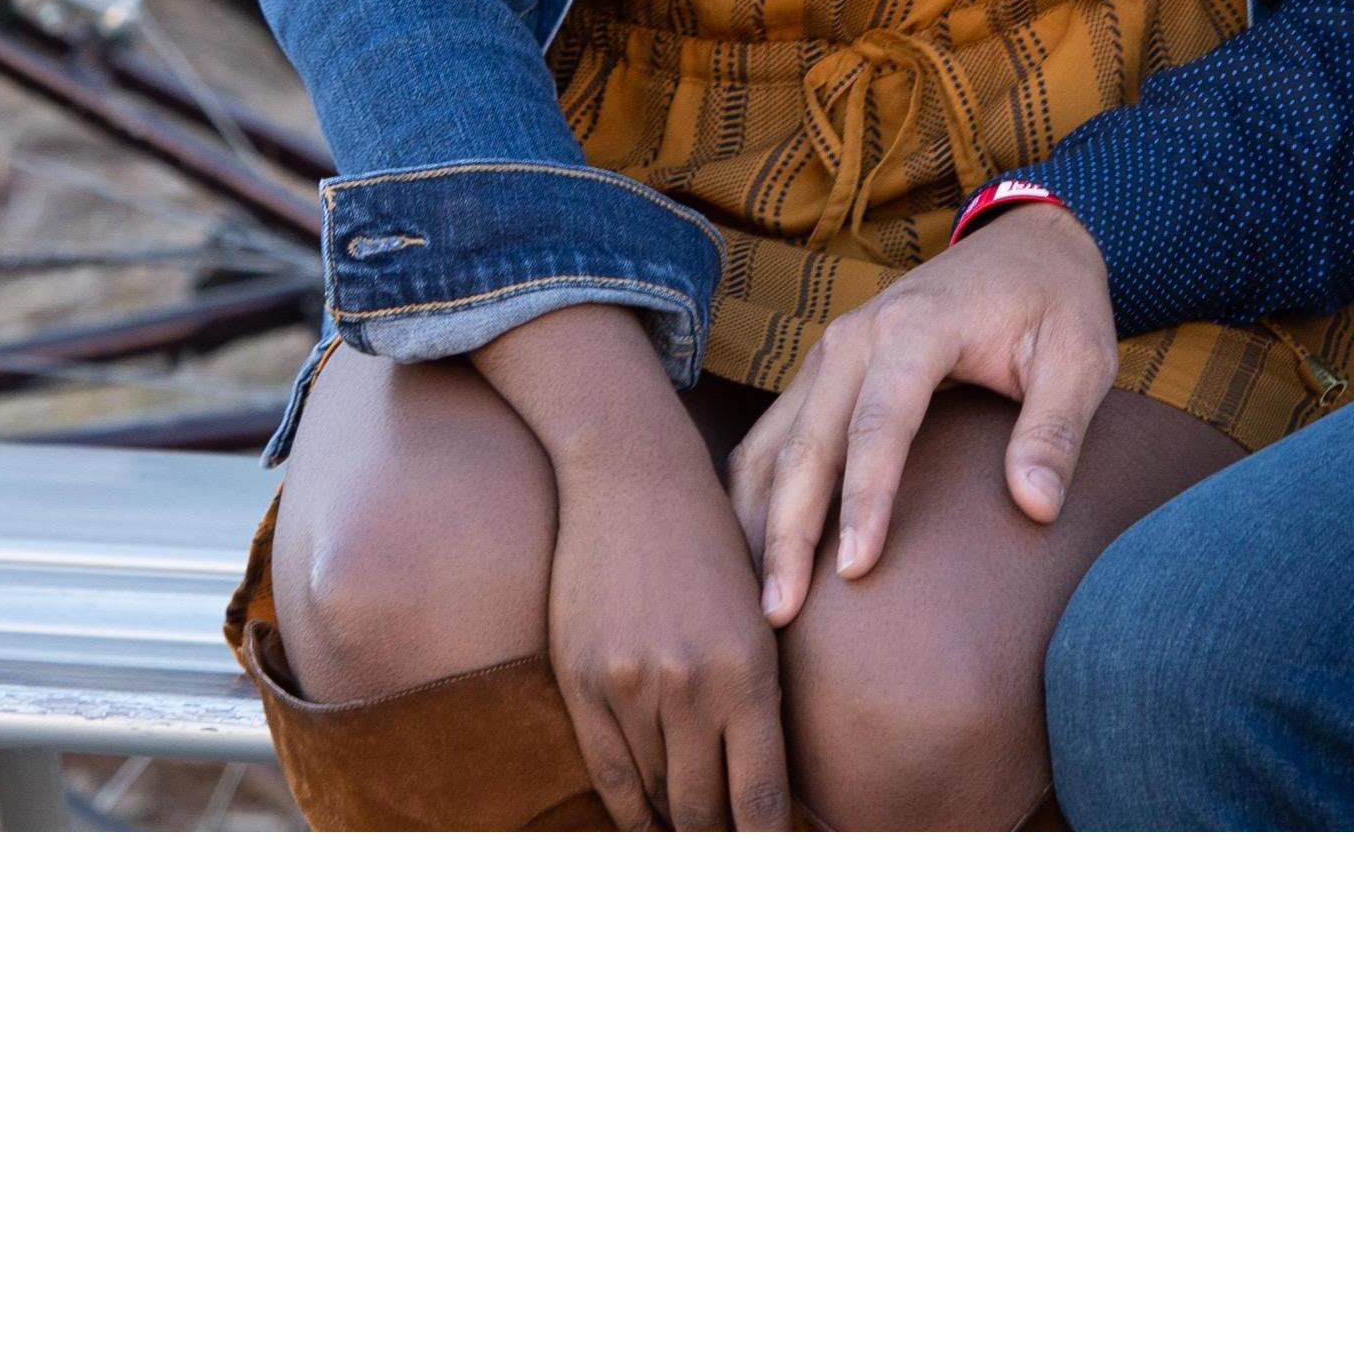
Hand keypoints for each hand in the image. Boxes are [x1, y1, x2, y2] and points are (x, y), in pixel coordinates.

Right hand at [477, 304, 792, 829]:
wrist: (634, 480)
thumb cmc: (709, 552)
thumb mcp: (756, 621)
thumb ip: (760, 703)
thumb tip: (766, 798)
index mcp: (749, 673)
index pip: (763, 802)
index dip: (767, 850)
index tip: (770, 872)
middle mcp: (692, 686)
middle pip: (706, 812)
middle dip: (719, 849)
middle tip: (729, 872)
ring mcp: (632, 685)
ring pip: (656, 796)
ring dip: (675, 829)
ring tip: (690, 852)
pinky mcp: (583, 678)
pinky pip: (609, 773)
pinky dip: (630, 809)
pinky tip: (646, 822)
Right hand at [727, 203, 1117, 630]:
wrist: (1024, 243)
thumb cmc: (1056, 305)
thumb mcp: (1082, 359)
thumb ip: (1056, 429)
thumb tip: (1034, 506)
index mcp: (917, 327)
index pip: (880, 423)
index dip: (865, 498)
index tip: (855, 571)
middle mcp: (855, 336)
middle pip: (807, 442)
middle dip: (787, 532)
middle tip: (779, 614)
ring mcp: (829, 352)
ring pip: (773, 443)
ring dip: (758, 520)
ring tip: (757, 602)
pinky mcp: (822, 372)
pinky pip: (771, 436)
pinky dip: (755, 494)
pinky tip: (751, 550)